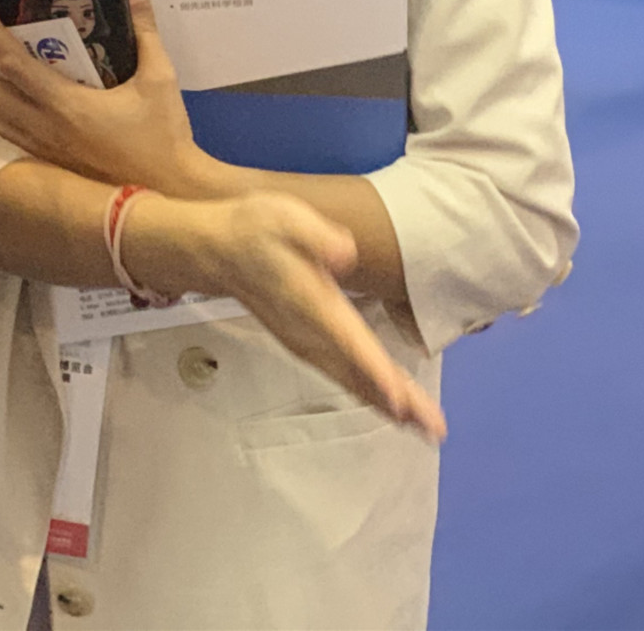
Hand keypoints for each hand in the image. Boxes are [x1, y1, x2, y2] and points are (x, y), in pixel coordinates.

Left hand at [0, 0, 225, 199]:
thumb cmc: (163, 136)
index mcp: (65, 105)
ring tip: (8, 69)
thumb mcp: (160, 79)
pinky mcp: (47, 162)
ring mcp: (42, 148)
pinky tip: (22, 99)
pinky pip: (6, 134)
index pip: (11, 63)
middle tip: (3, 40)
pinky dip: (0, 112)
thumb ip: (145, 34)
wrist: (169, 192)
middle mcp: (44, 127)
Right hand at [126, 190, 446, 441]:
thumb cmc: (250, 229)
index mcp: (308, 300)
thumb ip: (315, 233)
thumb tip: (345, 254)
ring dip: (385, 403)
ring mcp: (303, 342)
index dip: (372, 370)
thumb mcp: (281, 214)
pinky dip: (367, 392)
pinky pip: (340, 375)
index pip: (345, 340)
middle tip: (433, 429)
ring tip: (422, 426)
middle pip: (355, 372)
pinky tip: (388, 403)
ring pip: (349, 379)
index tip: (399, 400)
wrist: (210, 251)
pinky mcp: (302, 344)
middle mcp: (307, 331)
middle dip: (395, 401)